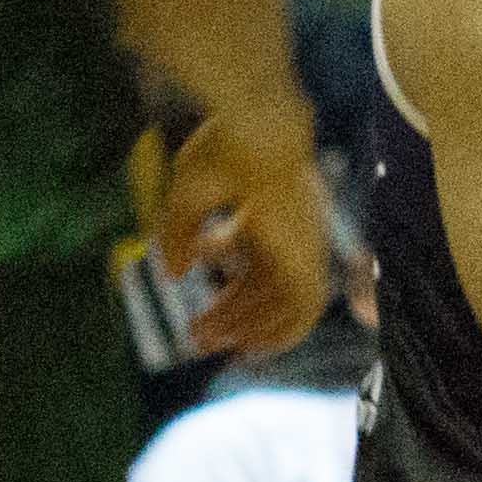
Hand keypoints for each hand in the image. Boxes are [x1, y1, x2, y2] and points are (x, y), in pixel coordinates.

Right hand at [159, 105, 330, 357]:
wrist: (258, 135)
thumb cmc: (223, 153)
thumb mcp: (186, 198)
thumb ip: (177, 236)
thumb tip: (172, 274)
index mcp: (266, 213)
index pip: (252, 265)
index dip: (226, 293)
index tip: (197, 315)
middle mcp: (289, 233)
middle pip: (262, 287)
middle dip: (228, 315)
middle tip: (195, 337)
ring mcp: (302, 245)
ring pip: (281, 303)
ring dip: (248, 327)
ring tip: (208, 342)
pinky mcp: (309, 256)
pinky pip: (305, 309)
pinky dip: (281, 331)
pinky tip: (249, 346)